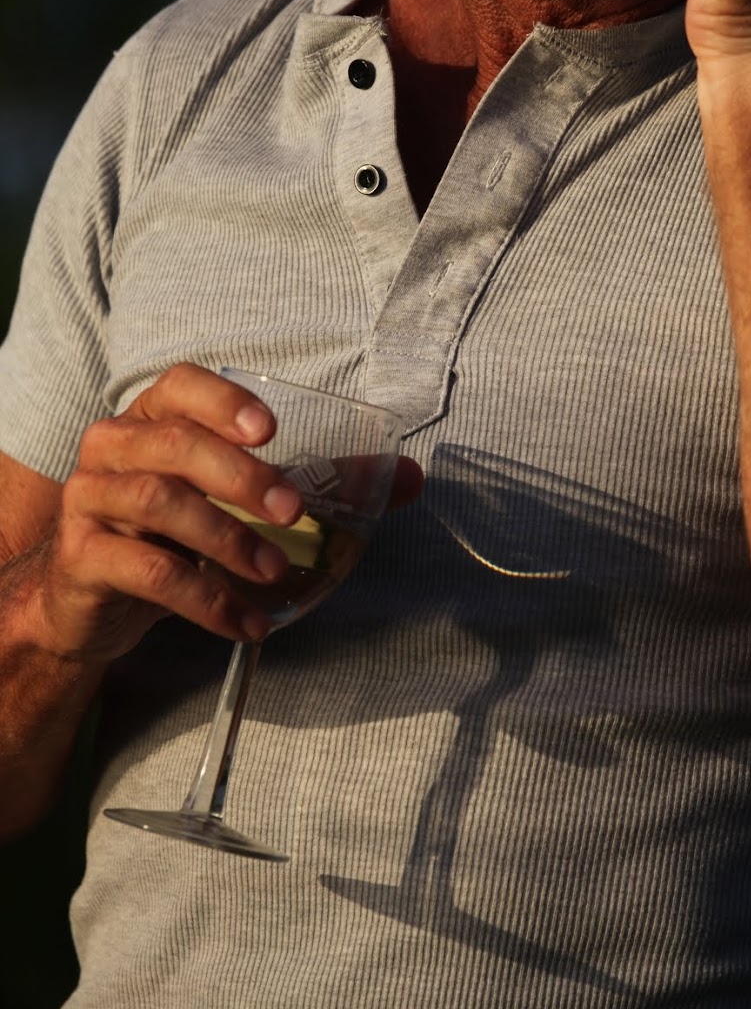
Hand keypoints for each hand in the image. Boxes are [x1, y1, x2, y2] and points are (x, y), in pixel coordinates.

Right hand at [33, 365, 421, 662]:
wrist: (88, 599)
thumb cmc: (171, 533)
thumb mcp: (235, 501)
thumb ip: (316, 483)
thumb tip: (410, 478)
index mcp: (152, 419)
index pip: (180, 386)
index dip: (224, 402)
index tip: (271, 430)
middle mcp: (113, 447)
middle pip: (175, 445)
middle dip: (241, 477)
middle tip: (293, 513)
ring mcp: (90, 501)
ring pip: (158, 504)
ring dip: (226, 540)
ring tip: (274, 573)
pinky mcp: (82, 558)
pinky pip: (147, 573)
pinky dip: (205, 600)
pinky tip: (246, 622)